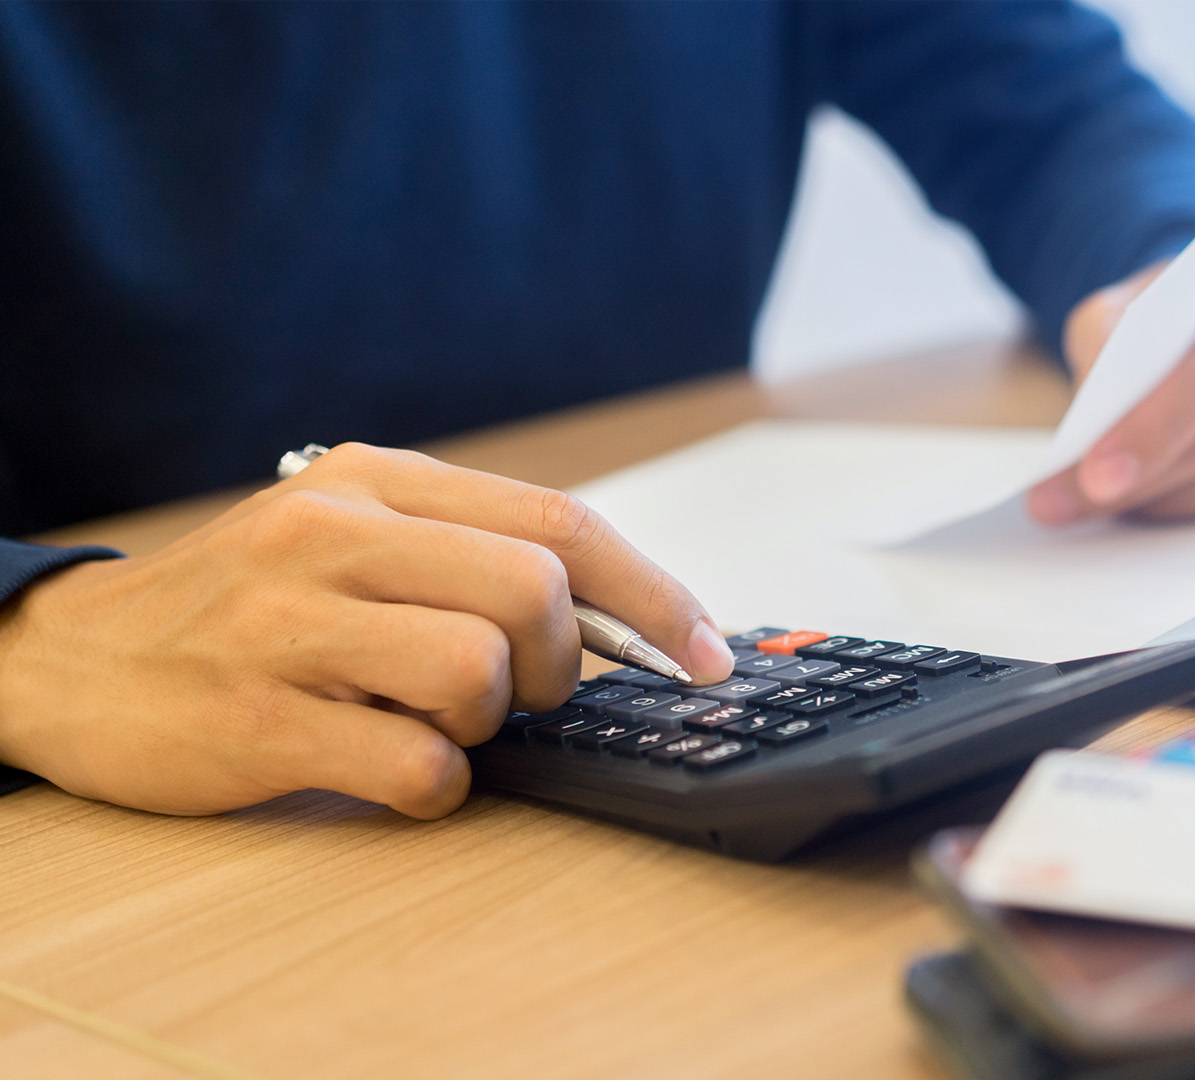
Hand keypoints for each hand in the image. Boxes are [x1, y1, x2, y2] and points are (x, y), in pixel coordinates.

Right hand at [0, 444, 734, 818]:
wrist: (73, 658)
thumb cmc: (246, 605)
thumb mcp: (349, 536)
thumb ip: (469, 553)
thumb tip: (626, 619)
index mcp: (376, 479)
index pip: (559, 522)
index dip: (655, 594)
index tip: (706, 653)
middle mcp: (333, 535)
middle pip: (536, 593)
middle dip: (561, 664)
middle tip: (521, 693)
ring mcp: (290, 627)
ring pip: (480, 674)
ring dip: (485, 723)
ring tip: (425, 719)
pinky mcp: (259, 721)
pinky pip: (417, 766)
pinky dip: (432, 785)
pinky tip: (388, 766)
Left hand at [1027, 245, 1194, 523]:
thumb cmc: (1182, 318)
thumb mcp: (1128, 306)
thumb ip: (1103, 345)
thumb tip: (1090, 423)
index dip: (1158, 425)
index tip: (1096, 472)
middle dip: (1153, 475)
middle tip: (1083, 501)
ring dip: (1186, 500)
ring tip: (1125, 502)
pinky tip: (1181, 502)